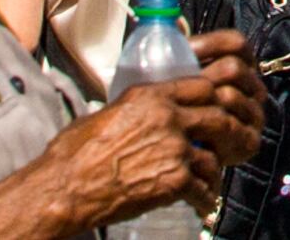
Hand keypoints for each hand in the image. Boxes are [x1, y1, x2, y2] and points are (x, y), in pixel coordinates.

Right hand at [21, 32, 267, 224]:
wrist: (64, 188)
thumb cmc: (74, 155)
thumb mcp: (106, 113)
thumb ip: (134, 107)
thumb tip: (143, 110)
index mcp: (149, 97)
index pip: (200, 86)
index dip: (212, 97)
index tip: (215, 108)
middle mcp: (167, 117)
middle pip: (217, 115)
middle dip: (224, 132)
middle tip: (224, 145)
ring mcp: (173, 149)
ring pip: (214, 155)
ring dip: (214, 171)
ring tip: (209, 181)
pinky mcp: (174, 181)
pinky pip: (204, 187)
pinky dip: (205, 198)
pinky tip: (200, 203)